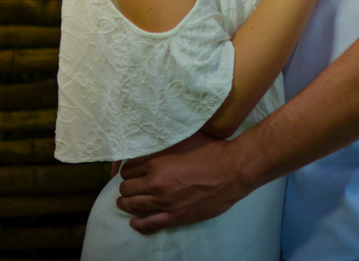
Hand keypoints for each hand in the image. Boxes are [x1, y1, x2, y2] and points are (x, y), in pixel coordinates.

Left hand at [116, 132, 250, 232]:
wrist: (233, 171)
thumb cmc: (213, 151)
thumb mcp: (186, 138)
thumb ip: (168, 140)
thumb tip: (160, 135)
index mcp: (156, 162)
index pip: (128, 168)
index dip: (128, 170)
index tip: (131, 172)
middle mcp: (156, 183)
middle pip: (127, 188)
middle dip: (126, 187)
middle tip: (128, 187)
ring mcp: (164, 202)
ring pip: (133, 206)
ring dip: (126, 204)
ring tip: (125, 203)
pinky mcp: (175, 216)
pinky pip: (149, 224)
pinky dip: (138, 224)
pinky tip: (134, 222)